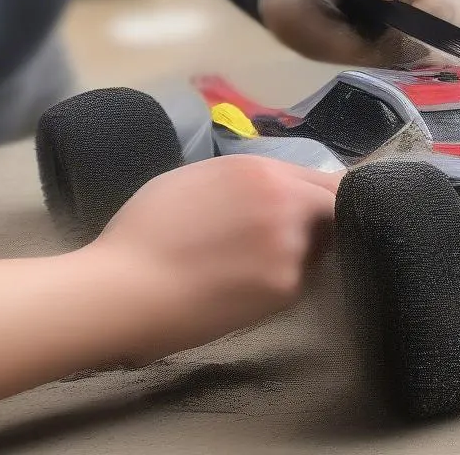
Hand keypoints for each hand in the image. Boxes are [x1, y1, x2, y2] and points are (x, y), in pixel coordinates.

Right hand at [88, 156, 340, 365]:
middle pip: (333, 208)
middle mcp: (286, 202)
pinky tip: (245, 286)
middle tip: (301, 236)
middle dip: (324, 220)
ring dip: (303, 252)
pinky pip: (298, 280)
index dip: (323, 193)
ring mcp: (291, 247)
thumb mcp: (198, 178)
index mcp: (262, 171)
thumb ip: (247, 180)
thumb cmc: (145, 230)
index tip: (319, 205)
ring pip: (318, 247)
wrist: (125, 289)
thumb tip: (274, 188)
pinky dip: (282, 281)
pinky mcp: (284, 289)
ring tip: (256, 264)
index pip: (324, 178)